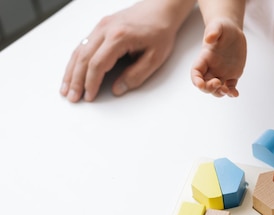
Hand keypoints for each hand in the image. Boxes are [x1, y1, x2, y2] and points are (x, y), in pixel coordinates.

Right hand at [60, 1, 184, 102]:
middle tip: (72, 97)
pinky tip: (72, 72)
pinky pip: (83, 45)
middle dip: (76, 80)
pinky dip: (75, 61)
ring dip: (71, 71)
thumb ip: (136, 75)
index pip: (98, 63)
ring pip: (79, 51)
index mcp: (119, 37)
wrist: (160, 9)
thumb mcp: (155, 58)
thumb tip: (118, 89)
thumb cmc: (160, 31)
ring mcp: (100, 26)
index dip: (91, 82)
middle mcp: (105, 29)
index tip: (89, 97)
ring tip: (66, 89)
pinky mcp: (100, 27)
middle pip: (83, 57)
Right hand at [190, 19, 245, 97]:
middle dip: (209, 88)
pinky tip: (235, 94)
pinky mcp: (232, 75)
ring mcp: (221, 73)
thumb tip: (209, 38)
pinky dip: (231, 93)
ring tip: (228, 90)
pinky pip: (230, 88)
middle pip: (205, 84)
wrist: (232, 31)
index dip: (196, 80)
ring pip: (217, 89)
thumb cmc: (222, 27)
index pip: (196, 72)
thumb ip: (213, 31)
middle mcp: (211, 68)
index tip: (200, 85)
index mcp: (204, 58)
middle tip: (218, 83)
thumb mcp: (218, 26)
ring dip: (220, 93)